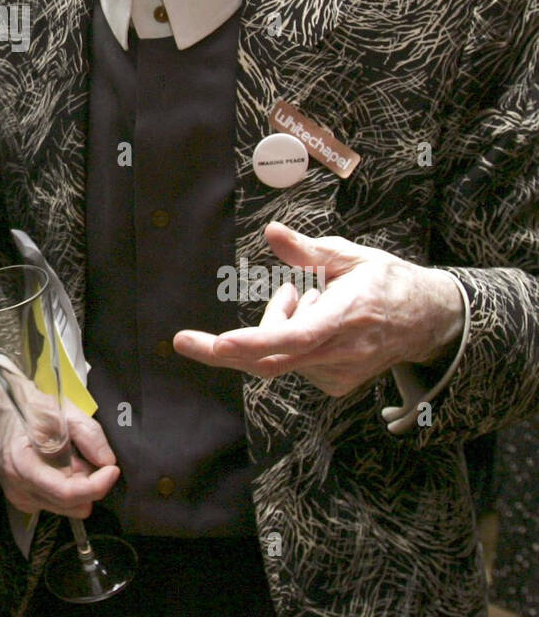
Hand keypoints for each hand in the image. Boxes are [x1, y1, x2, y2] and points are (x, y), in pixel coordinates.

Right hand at [0, 378, 119, 517]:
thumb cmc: (26, 404)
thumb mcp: (61, 410)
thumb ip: (88, 435)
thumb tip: (108, 461)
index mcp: (22, 465)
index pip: (66, 493)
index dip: (96, 485)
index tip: (112, 470)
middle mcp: (18, 489)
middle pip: (69, 505)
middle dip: (90, 485)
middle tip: (92, 456)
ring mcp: (18, 496)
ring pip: (66, 507)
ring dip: (78, 487)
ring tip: (73, 457)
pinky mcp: (21, 497)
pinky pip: (55, 503)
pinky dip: (67, 487)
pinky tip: (62, 465)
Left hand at [172, 222, 464, 396]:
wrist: (427, 321)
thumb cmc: (386, 281)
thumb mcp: (351, 256)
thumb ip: (308, 250)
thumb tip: (272, 231)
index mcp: (345, 317)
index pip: (293, 336)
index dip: (254, 341)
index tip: (218, 342)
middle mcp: (340, 352)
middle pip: (269, 358)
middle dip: (225, 349)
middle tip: (189, 338)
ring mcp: (337, 374)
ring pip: (278, 355)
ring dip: (276, 322)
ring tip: (309, 295)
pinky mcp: (334, 385)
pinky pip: (291, 362)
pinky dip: (289, 337)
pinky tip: (317, 318)